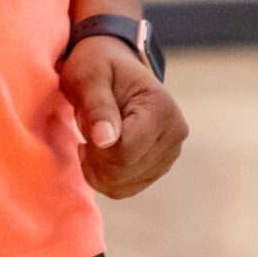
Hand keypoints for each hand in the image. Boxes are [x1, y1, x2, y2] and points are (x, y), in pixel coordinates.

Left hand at [59, 33, 186, 200]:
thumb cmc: (98, 66)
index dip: (96, 149)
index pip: (125, 151)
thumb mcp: (89, 77)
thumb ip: (97, 106)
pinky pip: (127, 189)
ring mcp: (170, 153)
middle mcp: (175, 134)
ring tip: (93, 142)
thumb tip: (105, 140)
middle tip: (85, 136)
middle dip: (95, 161)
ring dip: (98, 171)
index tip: (83, 127)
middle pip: (125, 171)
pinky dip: (106, 179)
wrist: (112, 66)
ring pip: (125, 186)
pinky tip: (100, 155)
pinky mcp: (160, 166)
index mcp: (162, 109)